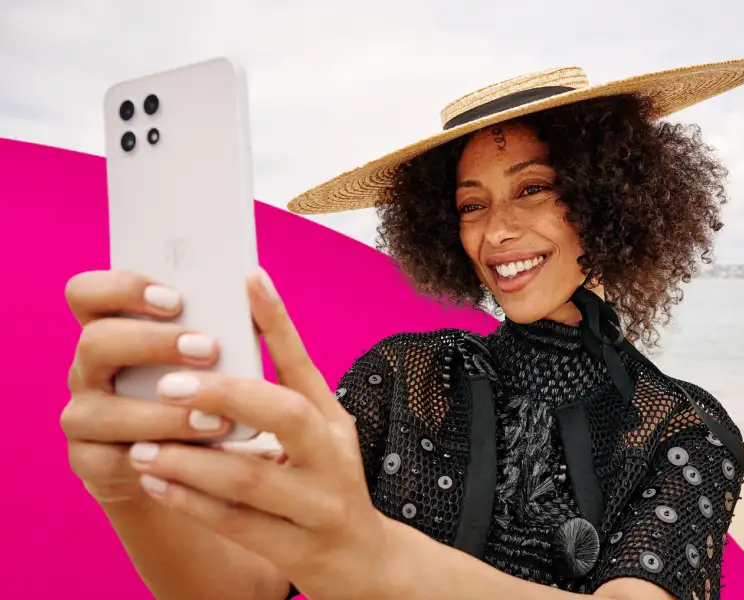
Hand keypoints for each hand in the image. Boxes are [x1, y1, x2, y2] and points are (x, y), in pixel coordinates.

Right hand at [60, 270, 241, 503]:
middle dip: (153, 344)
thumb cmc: (206, 393)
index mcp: (112, 331)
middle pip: (95, 342)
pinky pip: (112, 462)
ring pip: (104, 411)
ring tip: (216, 419)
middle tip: (208, 350)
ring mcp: (82, 418)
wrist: (188, 467)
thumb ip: (221, 326)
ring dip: (163, 415)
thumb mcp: (213, 359)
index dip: (121, 289)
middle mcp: (87, 370)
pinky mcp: (89, 464)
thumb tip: (258, 288)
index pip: (86, 293)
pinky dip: (158, 459)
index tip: (175, 299)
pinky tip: (194, 459)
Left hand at [123, 269, 393, 599]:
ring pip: (248, 475)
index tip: (247, 278)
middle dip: (223, 394)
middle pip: (283, 413)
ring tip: (142, 447)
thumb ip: (282, 398)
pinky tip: (157, 484)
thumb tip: (227, 344)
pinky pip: (235, 523)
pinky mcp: (297, 547)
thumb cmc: (327, 486)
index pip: (304, 364)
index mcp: (332, 421)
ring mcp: (318, 504)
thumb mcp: (320, 435)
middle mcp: (332, 455)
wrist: (363, 560)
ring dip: (188, 459)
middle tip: (167, 384)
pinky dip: (190, 502)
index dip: (278, 321)